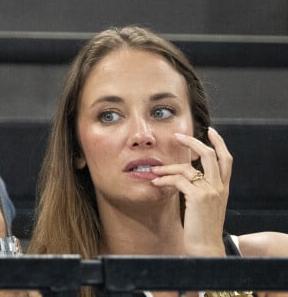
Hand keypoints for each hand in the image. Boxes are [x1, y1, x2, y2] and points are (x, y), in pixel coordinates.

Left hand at [151, 127, 232, 255]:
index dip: (219, 143)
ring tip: (154, 171)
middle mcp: (219, 186)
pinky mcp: (198, 197)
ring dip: (167, 168)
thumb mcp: (207, 205)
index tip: (211, 131)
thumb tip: (184, 175)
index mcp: (223, 187)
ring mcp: (210, 191)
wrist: (206, 248)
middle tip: (178, 136)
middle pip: (209, 155)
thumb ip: (201, 189)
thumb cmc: (203, 227)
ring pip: (187, 168)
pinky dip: (164, 180)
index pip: (226, 159)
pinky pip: (177, 180)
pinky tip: (156, 183)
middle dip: (193, 142)